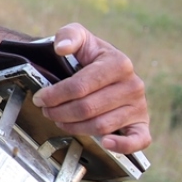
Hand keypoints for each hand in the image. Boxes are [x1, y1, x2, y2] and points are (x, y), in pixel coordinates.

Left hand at [31, 23, 150, 153]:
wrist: (101, 69)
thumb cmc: (88, 55)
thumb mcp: (77, 36)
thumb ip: (68, 35)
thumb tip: (61, 47)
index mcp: (118, 63)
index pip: (80, 86)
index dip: (55, 95)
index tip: (40, 98)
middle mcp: (133, 85)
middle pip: (88, 108)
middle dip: (60, 112)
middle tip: (47, 111)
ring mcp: (139, 106)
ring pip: (101, 126)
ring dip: (75, 127)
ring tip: (61, 120)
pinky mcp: (141, 124)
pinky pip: (138, 140)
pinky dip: (122, 146)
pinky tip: (106, 143)